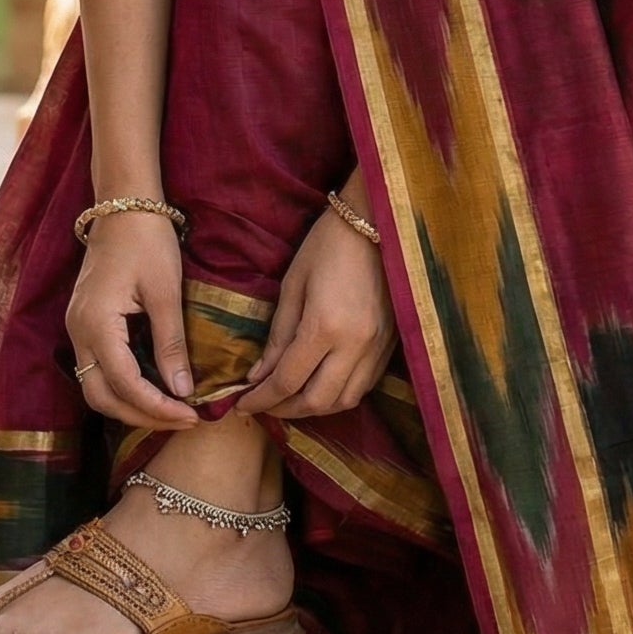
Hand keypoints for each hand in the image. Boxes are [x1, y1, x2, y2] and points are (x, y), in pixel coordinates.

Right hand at [66, 211, 197, 430]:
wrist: (124, 205)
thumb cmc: (148, 241)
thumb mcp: (166, 292)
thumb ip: (171, 344)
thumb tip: (183, 391)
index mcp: (96, 324)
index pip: (125, 384)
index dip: (158, 407)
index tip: (191, 415)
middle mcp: (78, 332)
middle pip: (101, 396)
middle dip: (141, 415)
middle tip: (182, 420)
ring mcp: (77, 328)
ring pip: (96, 386)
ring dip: (131, 404)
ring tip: (171, 409)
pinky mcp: (84, 324)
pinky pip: (98, 368)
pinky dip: (123, 385)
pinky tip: (154, 387)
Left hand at [237, 202, 395, 419]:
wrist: (376, 223)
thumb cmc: (326, 246)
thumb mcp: (293, 286)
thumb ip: (277, 336)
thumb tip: (258, 375)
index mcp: (325, 327)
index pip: (287, 381)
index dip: (261, 400)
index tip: (241, 406)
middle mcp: (355, 345)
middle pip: (317, 401)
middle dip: (286, 409)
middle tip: (264, 404)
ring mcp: (377, 348)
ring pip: (345, 400)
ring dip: (315, 407)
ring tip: (292, 398)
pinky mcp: (391, 345)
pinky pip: (364, 385)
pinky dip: (339, 393)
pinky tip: (322, 383)